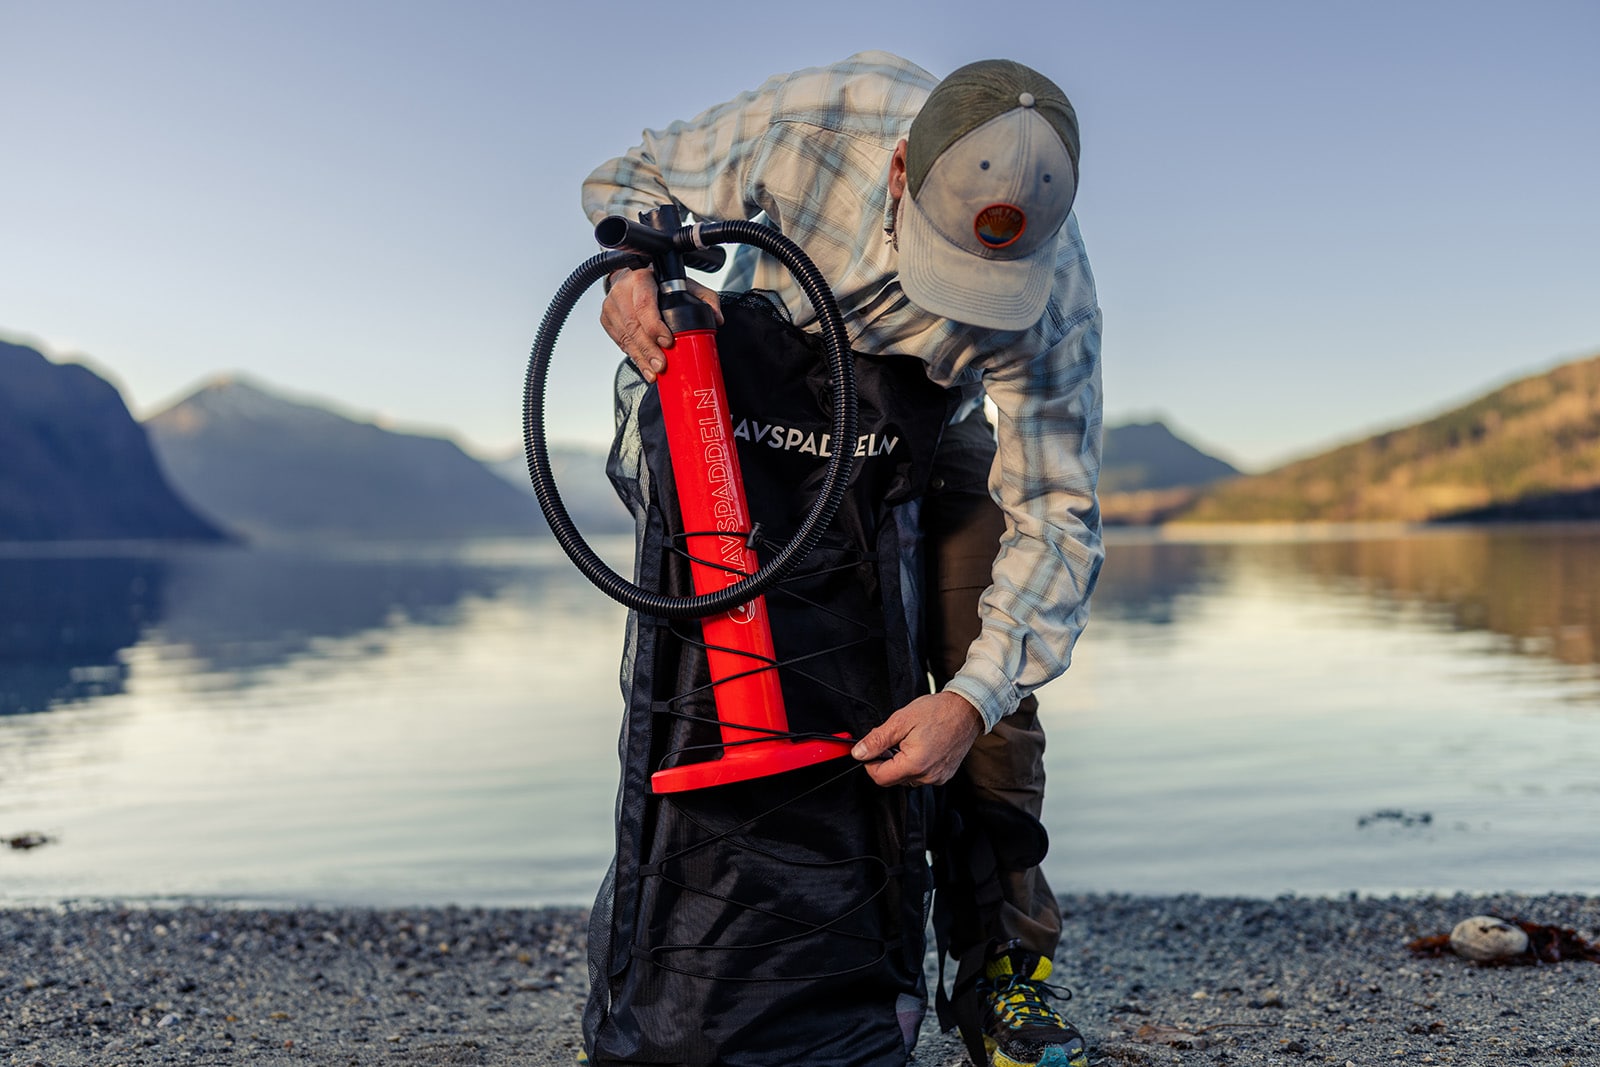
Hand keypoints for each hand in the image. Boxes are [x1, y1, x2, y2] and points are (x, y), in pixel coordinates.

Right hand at [599, 267, 723, 383]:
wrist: (632, 279)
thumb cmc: (659, 283)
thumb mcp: (685, 284)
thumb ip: (706, 298)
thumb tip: (717, 318)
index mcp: (641, 278)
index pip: (644, 304)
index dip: (654, 325)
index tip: (667, 341)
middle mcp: (622, 291)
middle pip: (633, 325)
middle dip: (648, 349)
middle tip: (662, 365)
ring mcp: (611, 306)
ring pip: (625, 337)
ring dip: (641, 357)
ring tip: (654, 372)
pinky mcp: (606, 320)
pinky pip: (619, 342)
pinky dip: (633, 356)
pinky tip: (644, 367)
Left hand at [852, 690, 983, 787]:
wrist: (967, 710)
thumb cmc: (938, 711)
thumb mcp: (901, 720)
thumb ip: (877, 740)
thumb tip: (859, 752)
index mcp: (915, 764)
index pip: (880, 778)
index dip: (870, 764)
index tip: (871, 751)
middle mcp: (927, 776)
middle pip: (893, 779)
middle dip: (886, 761)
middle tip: (892, 739)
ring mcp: (938, 778)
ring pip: (906, 778)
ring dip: (901, 763)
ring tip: (908, 741)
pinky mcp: (944, 775)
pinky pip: (921, 775)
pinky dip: (915, 764)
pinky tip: (920, 746)